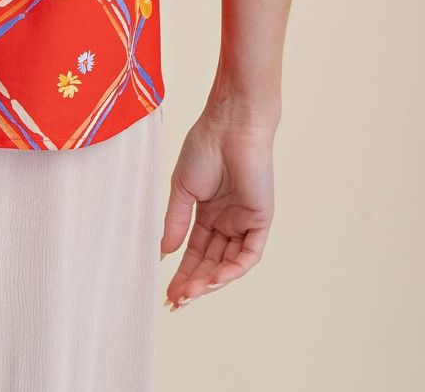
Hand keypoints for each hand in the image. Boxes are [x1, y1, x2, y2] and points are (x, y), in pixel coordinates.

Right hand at [160, 102, 276, 309]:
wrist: (229, 124)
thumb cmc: (204, 146)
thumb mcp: (182, 188)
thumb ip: (175, 221)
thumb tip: (164, 252)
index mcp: (208, 212)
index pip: (195, 251)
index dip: (182, 272)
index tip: (167, 291)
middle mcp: (227, 221)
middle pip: (211, 262)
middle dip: (194, 283)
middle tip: (177, 300)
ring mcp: (244, 222)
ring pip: (229, 264)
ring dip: (210, 281)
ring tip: (191, 294)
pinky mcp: (260, 220)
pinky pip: (248, 254)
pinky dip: (232, 270)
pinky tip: (213, 280)